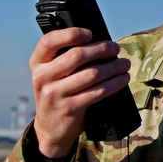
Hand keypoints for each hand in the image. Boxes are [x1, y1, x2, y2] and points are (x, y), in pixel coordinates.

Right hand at [29, 28, 131, 157]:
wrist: (51, 128)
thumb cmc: (59, 93)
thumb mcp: (52, 74)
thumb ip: (65, 58)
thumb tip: (100, 42)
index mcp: (37, 63)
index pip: (49, 41)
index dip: (71, 34)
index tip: (91, 33)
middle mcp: (42, 77)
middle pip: (77, 55)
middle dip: (102, 49)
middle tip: (116, 48)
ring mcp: (54, 94)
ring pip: (92, 73)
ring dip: (114, 66)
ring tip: (125, 64)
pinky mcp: (70, 108)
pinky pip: (98, 91)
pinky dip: (115, 83)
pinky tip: (123, 79)